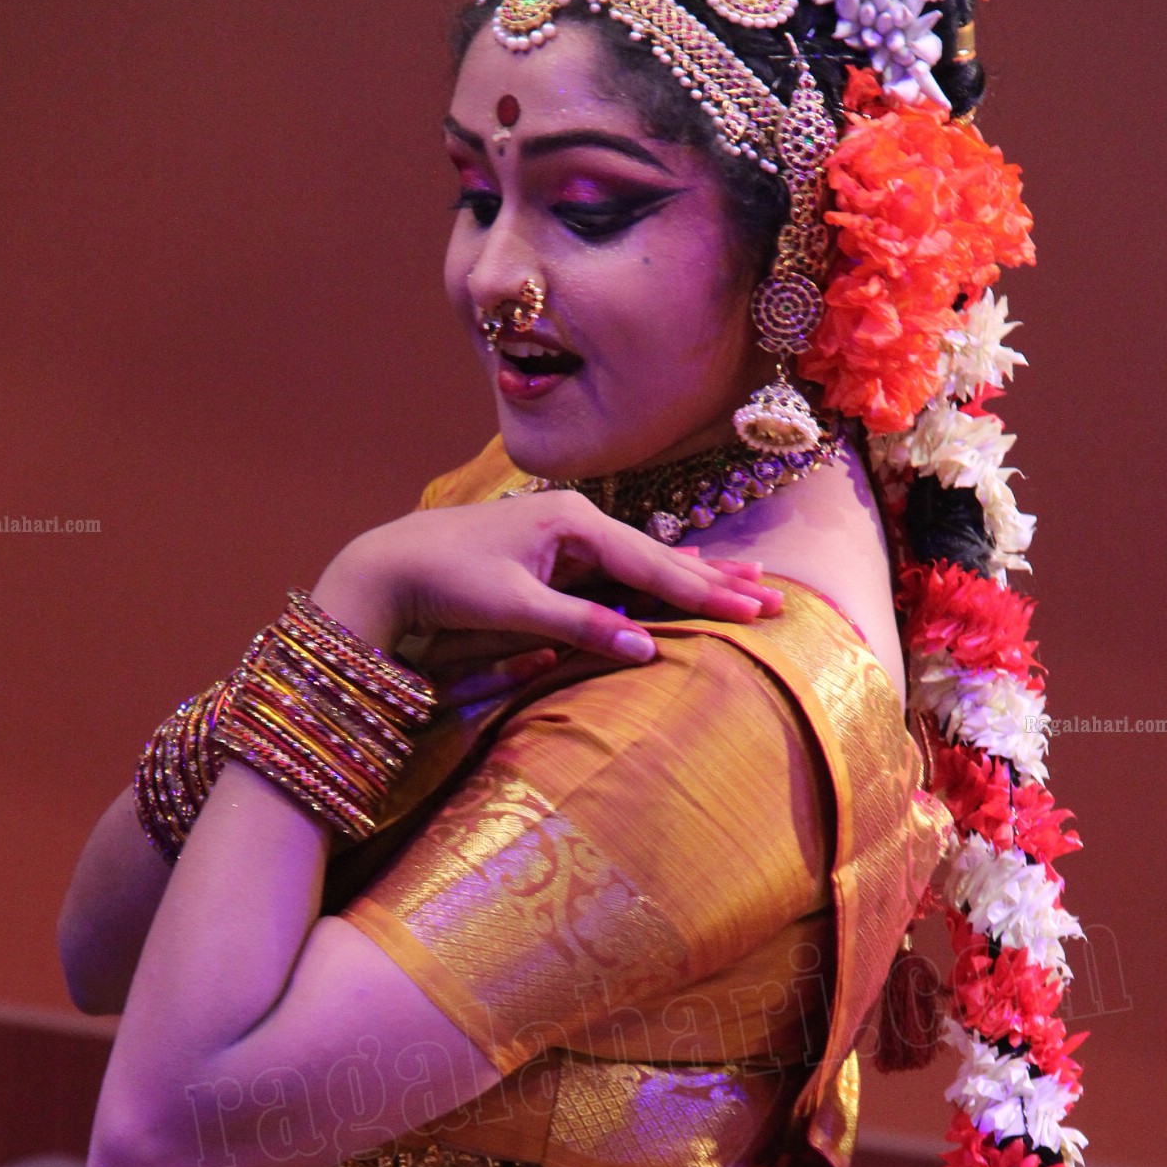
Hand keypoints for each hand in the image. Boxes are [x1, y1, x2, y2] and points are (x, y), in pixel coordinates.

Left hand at [311, 489, 784, 664]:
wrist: (392, 566)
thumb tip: (643, 647)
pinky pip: (623, 570)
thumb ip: (580, 626)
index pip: (652, 564)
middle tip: (774, 600)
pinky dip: (660, 581)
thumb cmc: (447, 583)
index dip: (704, 592)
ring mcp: (569, 534)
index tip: (751, 610)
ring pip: (647, 561)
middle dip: (718, 581)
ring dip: (697, 577)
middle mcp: (577, 520)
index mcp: (572, 522)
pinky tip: (687, 584)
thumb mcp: (513, 609)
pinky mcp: (558, 554)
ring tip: (750, 585)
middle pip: (661, 557)